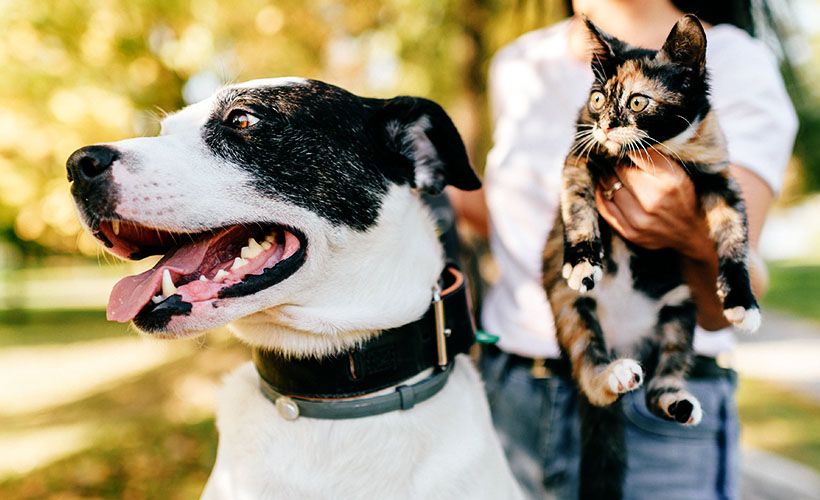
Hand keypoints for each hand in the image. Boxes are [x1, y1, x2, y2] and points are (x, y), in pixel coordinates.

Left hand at [595, 149, 713, 261]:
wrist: (688, 231)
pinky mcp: (629, 233)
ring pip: (608, 188)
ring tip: (610, 173)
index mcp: (667, 183)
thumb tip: (625, 144)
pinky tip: (605, 187)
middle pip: (618, 173)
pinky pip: (604, 207)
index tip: (619, 146)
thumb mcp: (676, 172)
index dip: (623, 150)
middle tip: (613, 160)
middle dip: (614, 164)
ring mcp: (639, 221)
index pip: (633, 156)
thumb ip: (653, 157)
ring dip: (606, 178)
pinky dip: (602, 194)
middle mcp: (653, 203)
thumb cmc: (680, 196)